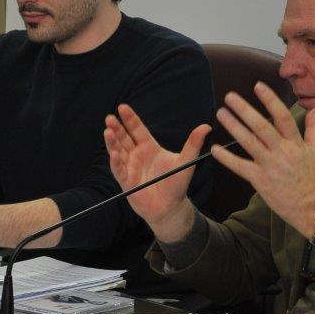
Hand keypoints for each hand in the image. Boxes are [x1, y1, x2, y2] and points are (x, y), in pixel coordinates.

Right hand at [104, 104, 209, 241]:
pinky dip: (116, 162)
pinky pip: (119, 170)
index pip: (137, 129)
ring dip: (113, 142)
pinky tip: (114, 153)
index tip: (122, 107)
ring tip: (108, 131)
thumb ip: (193, 144)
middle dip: (116, 128)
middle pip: (124, 138)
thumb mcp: (186, 161)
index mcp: (149, 147)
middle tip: (110, 118)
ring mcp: (131, 168)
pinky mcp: (127, 182)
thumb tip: (206, 127)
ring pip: (118, 151)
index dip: (130, 119)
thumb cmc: (177, 184)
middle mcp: (137, 155)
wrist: (171, 207)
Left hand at [212, 82, 314, 239]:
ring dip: (233, 127)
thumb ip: (313, 128)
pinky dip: (226, 158)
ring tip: (220, 113)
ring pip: (249, 142)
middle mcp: (282, 152)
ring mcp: (270, 166)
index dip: (270, 100)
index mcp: (296, 143)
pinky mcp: (260, 181)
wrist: (313, 207)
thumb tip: (314, 109)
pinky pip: (240, 167)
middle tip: (229, 97)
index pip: (282, 116)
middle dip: (244, 109)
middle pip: (261, 126)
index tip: (257, 86)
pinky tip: (214, 149)